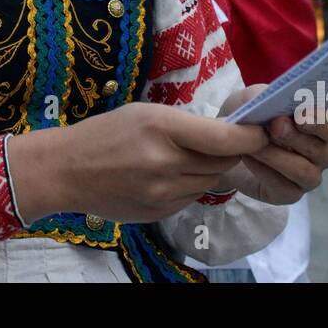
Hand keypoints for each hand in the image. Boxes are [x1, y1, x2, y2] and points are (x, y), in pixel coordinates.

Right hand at [7, 102, 271, 224]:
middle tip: (225, 140)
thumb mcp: (145, 113)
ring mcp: (163, 194)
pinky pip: (192, 197)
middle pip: (224, 162)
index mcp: (162, 128)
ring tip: (185, 157)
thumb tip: (229, 136)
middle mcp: (166, 164)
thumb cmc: (105, 133)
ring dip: (210, 169)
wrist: (66, 171)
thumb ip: (186, 126)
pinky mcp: (160, 214)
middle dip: (232, 151)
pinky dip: (190, 186)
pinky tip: (166, 176)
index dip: (252, 137)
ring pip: (211, 182)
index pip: (225, 139)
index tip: (262, 131)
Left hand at [210, 84, 327, 204]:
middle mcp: (321, 153)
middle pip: (321, 150)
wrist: (224, 145)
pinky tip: (248, 158)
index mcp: (319, 127)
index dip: (320, 121)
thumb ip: (265, 96)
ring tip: (254, 144)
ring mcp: (308, 176)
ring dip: (278, 156)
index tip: (300, 113)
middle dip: (296, 137)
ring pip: (304, 171)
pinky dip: (265, 171)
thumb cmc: (248, 118)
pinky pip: (284, 187)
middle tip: (274, 125)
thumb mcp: (251, 99)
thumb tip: (275, 100)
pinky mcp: (289, 194)